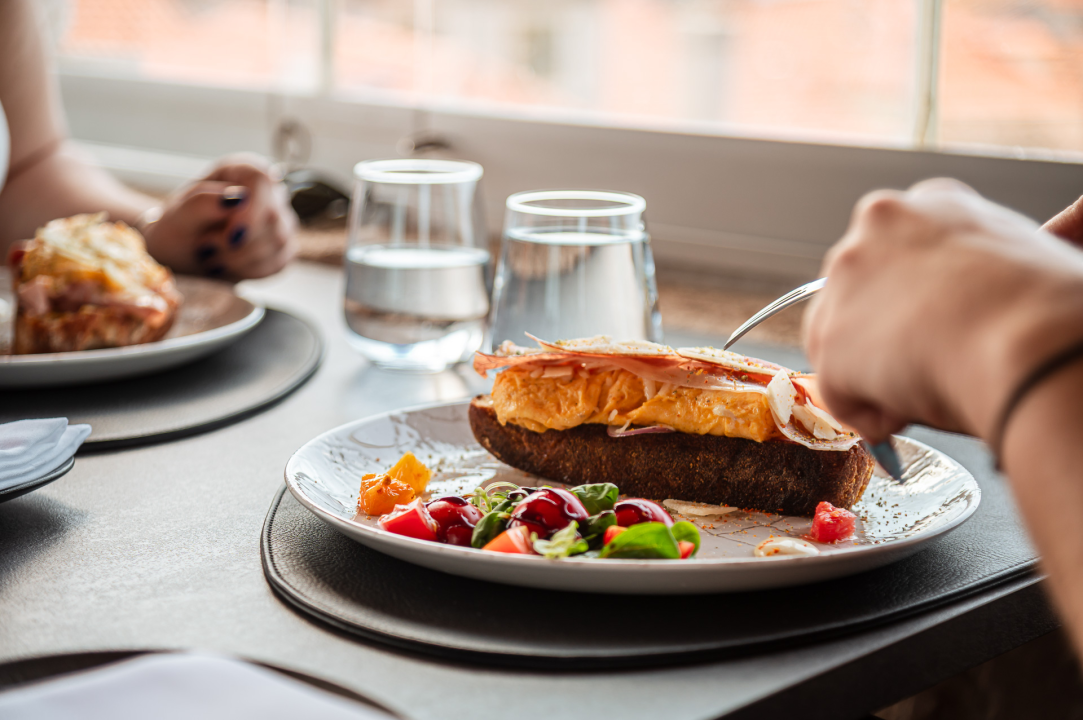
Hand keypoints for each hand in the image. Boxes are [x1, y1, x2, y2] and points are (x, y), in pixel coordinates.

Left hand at [141, 157, 297, 278]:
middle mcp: (267, 191)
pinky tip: (228, 266)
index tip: (233, 236)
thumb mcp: (178, 214)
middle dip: (237, 243)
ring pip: (280, 242)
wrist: (180, 254)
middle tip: (204, 248)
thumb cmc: (178, 228)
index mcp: (241, 170)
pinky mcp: (283, 247)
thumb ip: (203, 202)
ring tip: (211, 256)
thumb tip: (237, 198)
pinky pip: (279, 263)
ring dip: (240, 259)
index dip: (251, 210)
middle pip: (273, 216)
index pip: (261, 179)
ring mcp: (280, 220)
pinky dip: (249, 271)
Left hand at [803, 179, 1082, 443]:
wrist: (1032, 341)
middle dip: (884, 332)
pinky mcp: (829, 338)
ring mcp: (846, 279)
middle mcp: (877, 226)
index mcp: (933, 201)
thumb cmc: (1051, 309)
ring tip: (927, 388)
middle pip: (860, 292)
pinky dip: (869, 412)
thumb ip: (981, 271)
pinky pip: (838, 391)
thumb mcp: (1027, 259)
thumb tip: (983, 306)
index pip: (900, 253)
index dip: (917, 300)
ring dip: (874, 372)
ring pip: (840, 340)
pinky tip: (909, 411)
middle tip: (929, 363)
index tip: (937, 328)